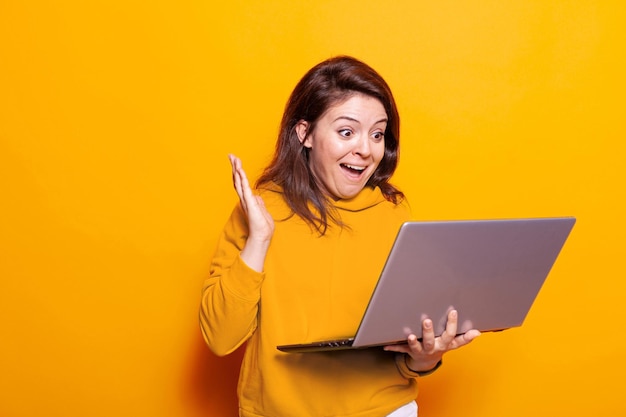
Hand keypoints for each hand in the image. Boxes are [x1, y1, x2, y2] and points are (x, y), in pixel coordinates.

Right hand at [229, 154, 274, 270]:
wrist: (262, 236)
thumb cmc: (262, 226)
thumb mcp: (262, 211)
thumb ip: (259, 203)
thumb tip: (257, 197)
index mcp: (247, 200)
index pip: (241, 183)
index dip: (238, 172)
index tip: (236, 161)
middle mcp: (244, 199)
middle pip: (237, 180)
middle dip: (234, 167)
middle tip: (231, 156)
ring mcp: (246, 201)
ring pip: (239, 182)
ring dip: (237, 170)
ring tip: (234, 159)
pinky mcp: (250, 204)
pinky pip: (245, 189)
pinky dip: (242, 180)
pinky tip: (240, 171)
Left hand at [384, 309, 479, 372]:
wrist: (426, 361)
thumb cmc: (440, 346)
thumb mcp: (453, 344)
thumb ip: (464, 338)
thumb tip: (478, 333)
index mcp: (443, 344)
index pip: (450, 335)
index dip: (452, 324)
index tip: (453, 311)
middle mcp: (432, 348)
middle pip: (431, 341)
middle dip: (428, 331)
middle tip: (426, 320)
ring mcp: (420, 350)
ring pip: (416, 347)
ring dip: (412, 342)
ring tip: (410, 335)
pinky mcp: (409, 351)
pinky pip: (400, 349)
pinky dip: (393, 347)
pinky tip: (385, 346)